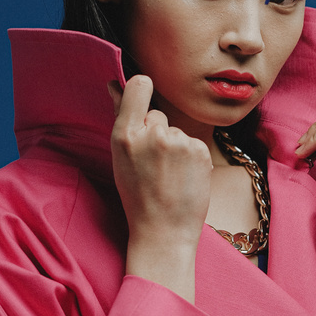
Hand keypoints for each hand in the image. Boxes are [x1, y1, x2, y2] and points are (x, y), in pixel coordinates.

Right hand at [109, 76, 212, 300]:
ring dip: (175, 147)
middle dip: (157, 132)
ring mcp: (178, 142)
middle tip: (152, 165)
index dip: (142, 88)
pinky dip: (191, 158)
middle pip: (158, 114)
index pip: (139, 86)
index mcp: (125, 135)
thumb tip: (115, 84)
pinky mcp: (200, 150)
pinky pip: (193, 143)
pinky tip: (183, 178)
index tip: (142, 95)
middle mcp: (152, 134)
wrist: (164, 231)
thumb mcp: (120, 157)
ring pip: (177, 130)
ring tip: (169, 176)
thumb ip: (122, 119)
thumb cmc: (138, 195)